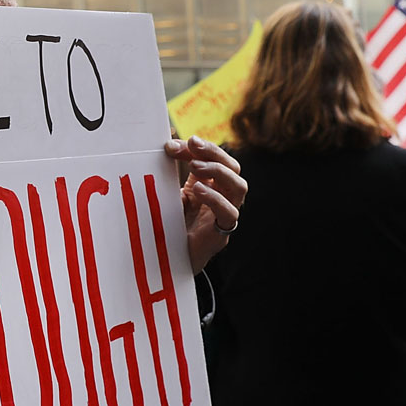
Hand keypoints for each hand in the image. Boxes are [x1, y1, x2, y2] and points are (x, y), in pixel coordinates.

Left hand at [164, 135, 246, 273]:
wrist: (166, 263)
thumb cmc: (168, 226)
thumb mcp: (168, 195)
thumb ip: (169, 173)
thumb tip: (166, 145)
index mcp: (211, 185)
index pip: (214, 159)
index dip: (198, 148)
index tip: (174, 143)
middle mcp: (223, 197)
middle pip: (232, 167)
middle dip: (214, 152)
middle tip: (193, 144)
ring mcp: (225, 215)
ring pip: (239, 186)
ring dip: (219, 171)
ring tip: (196, 165)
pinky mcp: (221, 234)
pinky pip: (229, 213)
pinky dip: (215, 198)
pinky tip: (198, 190)